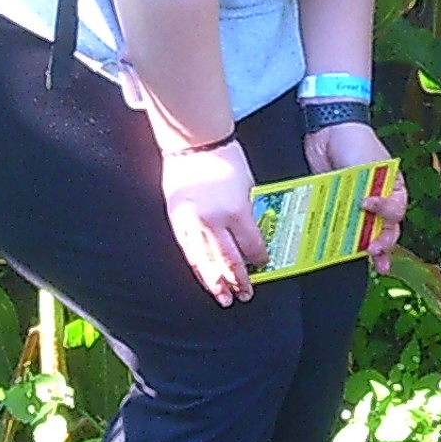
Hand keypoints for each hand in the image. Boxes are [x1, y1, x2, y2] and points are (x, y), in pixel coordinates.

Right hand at [161, 138, 264, 304]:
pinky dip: (198, 267)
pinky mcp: (177, 221)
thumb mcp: (248, 186)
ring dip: (216, 282)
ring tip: (224, 298)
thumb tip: (251, 237)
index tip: (263, 265)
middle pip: (229, 260)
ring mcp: (193, 223)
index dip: (259, 259)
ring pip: (206, 261)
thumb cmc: (225, 159)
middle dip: (239, 280)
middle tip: (245, 295)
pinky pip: (189, 251)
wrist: (194, 143)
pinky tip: (204, 277)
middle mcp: (214, 221)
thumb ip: (248, 213)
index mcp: (236, 211)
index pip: (251, 245)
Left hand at [303, 121, 405, 274]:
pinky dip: (345, 242)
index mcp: (393, 188)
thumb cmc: (355, 141)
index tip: (367, 204)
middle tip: (373, 250)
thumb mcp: (369, 164)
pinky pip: (344, 228)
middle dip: (383, 242)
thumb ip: (369, 187)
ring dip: (371, 249)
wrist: (328, 130)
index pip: (395, 210)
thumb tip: (364, 210)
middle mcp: (379, 200)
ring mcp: (358, 206)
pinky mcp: (339, 208)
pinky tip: (344, 255)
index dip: (384, 212)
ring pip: (367, 233)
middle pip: (386, 228)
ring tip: (376, 264)